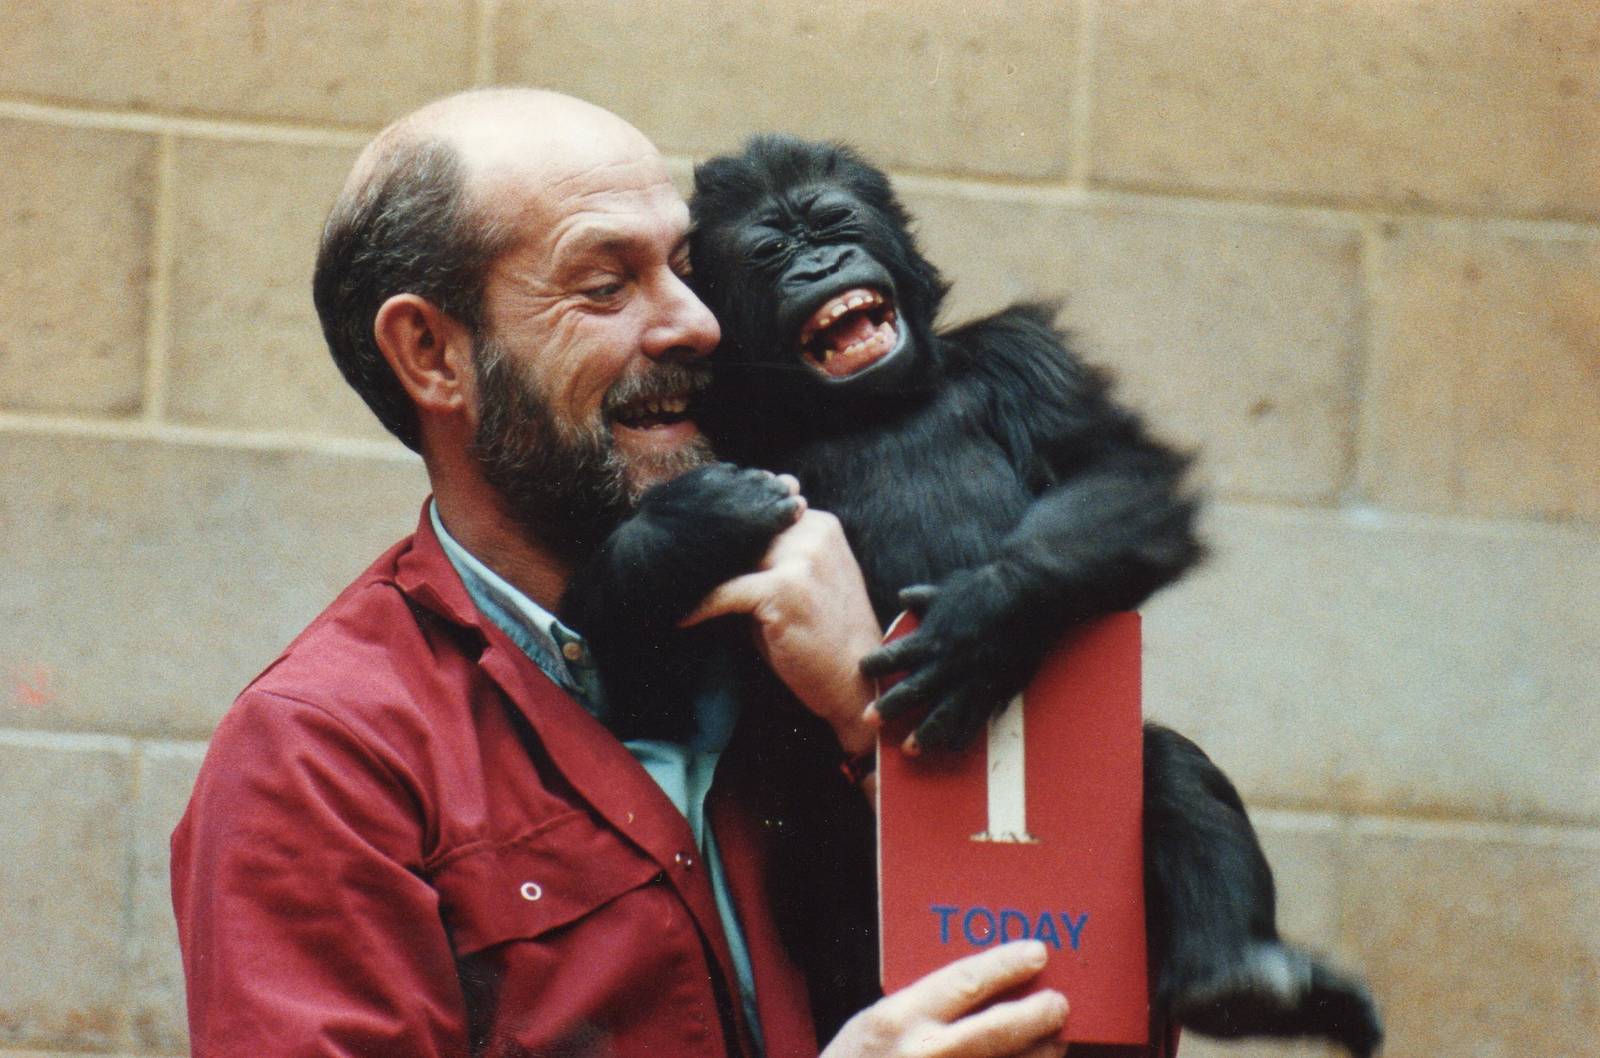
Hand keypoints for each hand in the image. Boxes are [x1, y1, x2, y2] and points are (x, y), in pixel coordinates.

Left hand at [681, 505, 880, 755]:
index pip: (758, 510)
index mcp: (819, 524)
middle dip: (708, 543)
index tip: (691, 534)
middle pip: (742, 527)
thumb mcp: (801, 581)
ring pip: (731, 552)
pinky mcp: (785, 589)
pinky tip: (682, 617)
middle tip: (673, 557)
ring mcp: (801, 558)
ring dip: (700, 570)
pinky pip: (726, 591)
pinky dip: (700, 606)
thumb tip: (717, 542)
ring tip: (673, 580)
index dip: (725, 522)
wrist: (857, 680)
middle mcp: (813, 532)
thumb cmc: (822, 634)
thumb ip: (770, 555)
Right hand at [821, 941, 1067, 1057]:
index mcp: (898, 1020)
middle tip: (1059, 1003)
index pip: (966, 981)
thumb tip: (981, 988)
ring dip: (1040, 1055)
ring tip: (1053, 1041)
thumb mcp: (873, 1025)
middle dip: (1037, 1014)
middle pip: (1000, 1029)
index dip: (1007, 964)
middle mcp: (924, 1055)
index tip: (1036, 952)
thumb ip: (920, 1007)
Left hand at [860, 567, 1047, 754]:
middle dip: (888, 708)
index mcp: (930, 639)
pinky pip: (975, 720)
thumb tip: (903, 597)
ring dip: (923, 735)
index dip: (874, 665)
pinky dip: (963, 735)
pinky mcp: (993, 690)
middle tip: (868, 721)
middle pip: (910, 693)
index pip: (892, 657)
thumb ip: (923, 598)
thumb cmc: (986, 587)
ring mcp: (969, 681)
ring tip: (909, 750)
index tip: (863, 670)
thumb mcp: (947, 589)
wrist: (1028, 598)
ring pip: (941, 716)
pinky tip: (952, 746)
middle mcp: (945, 664)